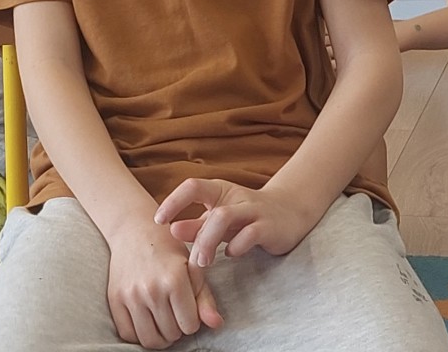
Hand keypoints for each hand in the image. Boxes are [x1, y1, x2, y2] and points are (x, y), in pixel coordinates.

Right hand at [105, 221, 219, 348]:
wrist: (133, 230)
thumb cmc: (167, 248)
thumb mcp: (191, 267)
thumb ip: (205, 298)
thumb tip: (217, 324)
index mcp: (174, 279)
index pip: (190, 325)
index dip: (192, 319)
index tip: (187, 307)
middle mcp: (151, 289)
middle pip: (171, 334)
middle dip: (176, 327)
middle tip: (174, 311)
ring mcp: (130, 295)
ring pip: (150, 340)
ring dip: (160, 336)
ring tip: (162, 320)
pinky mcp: (114, 298)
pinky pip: (127, 334)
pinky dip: (139, 334)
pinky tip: (146, 321)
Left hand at [155, 177, 315, 267]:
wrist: (289, 212)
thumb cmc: (244, 218)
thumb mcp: (217, 219)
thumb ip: (196, 225)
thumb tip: (169, 230)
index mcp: (218, 190)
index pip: (192, 186)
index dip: (173, 201)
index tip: (158, 220)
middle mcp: (235, 197)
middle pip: (212, 210)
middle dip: (196, 235)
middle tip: (187, 258)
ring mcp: (254, 210)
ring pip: (227, 218)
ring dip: (210, 241)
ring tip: (202, 262)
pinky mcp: (269, 226)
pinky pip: (251, 234)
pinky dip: (237, 245)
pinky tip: (231, 254)